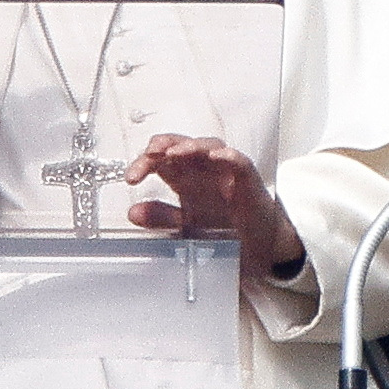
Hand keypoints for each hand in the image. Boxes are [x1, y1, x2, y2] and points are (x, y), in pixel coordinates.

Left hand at [124, 134, 304, 283]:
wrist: (257, 244)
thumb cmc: (222, 226)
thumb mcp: (185, 225)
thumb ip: (161, 218)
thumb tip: (133, 213)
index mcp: (182, 176)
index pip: (158, 160)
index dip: (143, 163)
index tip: (131, 178)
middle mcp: (201, 168)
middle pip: (178, 145)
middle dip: (163, 145)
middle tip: (150, 153)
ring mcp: (224, 170)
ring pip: (206, 145)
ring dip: (190, 146)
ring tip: (176, 152)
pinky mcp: (247, 178)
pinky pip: (239, 161)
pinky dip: (228, 156)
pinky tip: (216, 156)